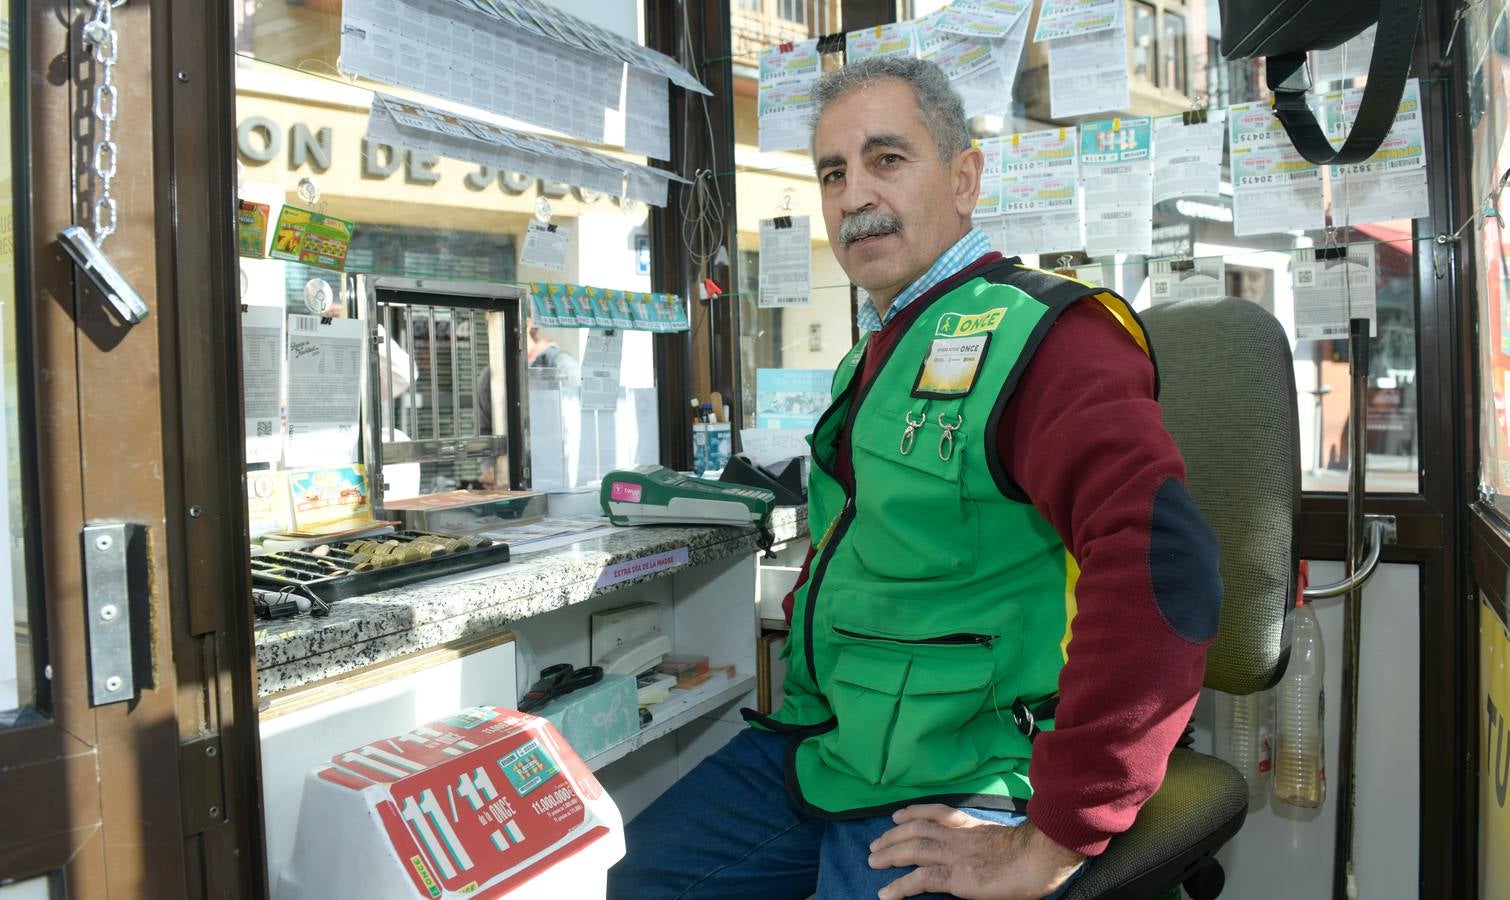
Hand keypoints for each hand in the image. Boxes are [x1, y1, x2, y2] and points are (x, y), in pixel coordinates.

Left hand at [868, 804, 1085, 899]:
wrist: (1042, 857)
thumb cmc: (1035, 854)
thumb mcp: (1005, 841)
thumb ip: (986, 844)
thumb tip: (980, 854)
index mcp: (972, 826)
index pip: (936, 813)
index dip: (913, 812)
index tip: (897, 815)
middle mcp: (958, 836)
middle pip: (917, 829)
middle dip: (893, 835)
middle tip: (875, 844)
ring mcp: (956, 855)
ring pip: (913, 848)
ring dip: (889, 854)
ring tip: (872, 861)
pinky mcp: (957, 878)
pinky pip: (921, 880)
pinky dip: (900, 885)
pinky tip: (886, 893)